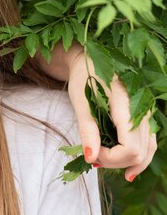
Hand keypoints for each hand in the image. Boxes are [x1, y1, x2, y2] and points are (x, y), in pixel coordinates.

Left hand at [67, 50, 156, 181]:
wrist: (90, 61)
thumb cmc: (83, 79)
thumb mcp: (80, 104)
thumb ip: (87, 131)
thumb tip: (90, 158)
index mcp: (126, 104)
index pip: (130, 147)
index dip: (111, 158)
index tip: (92, 154)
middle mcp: (142, 110)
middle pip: (139, 152)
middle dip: (116, 162)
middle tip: (94, 160)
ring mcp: (146, 113)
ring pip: (147, 149)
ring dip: (127, 162)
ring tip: (105, 163)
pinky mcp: (144, 116)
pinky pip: (148, 142)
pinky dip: (137, 156)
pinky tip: (127, 168)